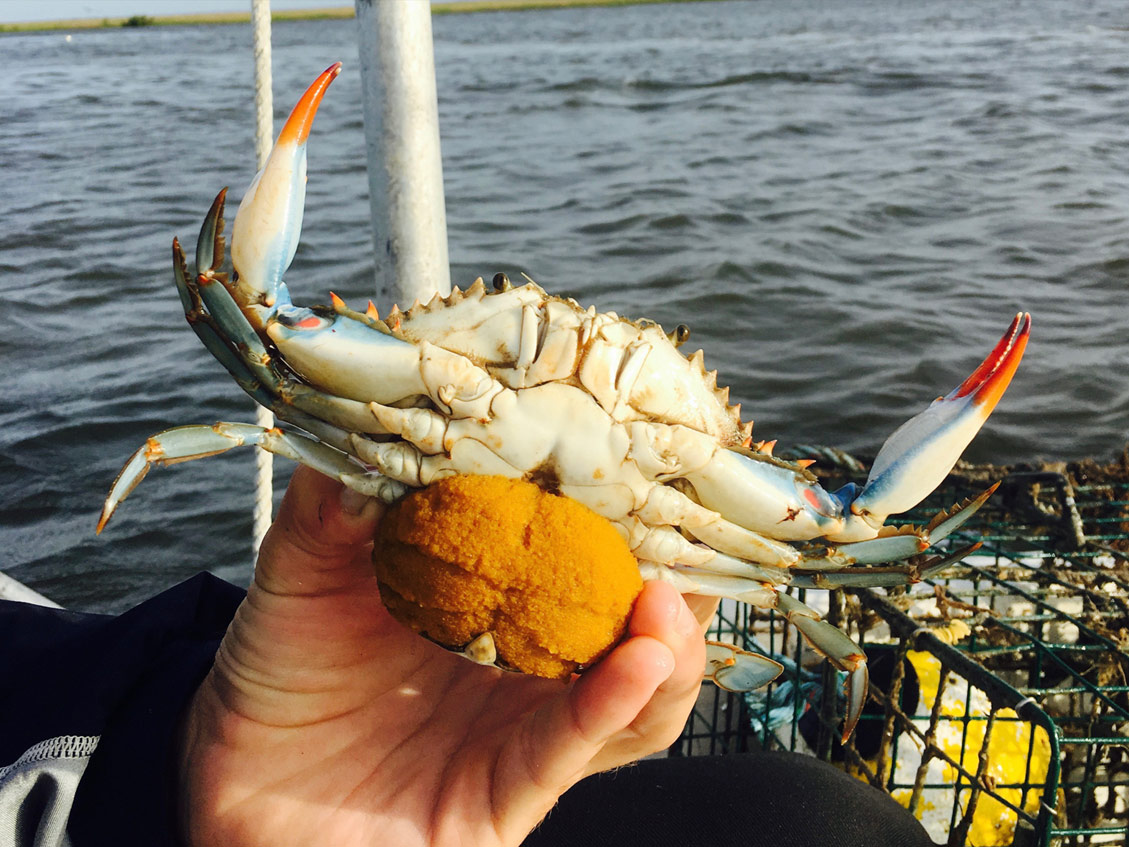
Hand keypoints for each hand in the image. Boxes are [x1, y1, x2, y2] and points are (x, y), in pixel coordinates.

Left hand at [177, 467, 716, 846]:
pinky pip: (572, 751)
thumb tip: (369, 423)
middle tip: (685, 522)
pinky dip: (611, 706)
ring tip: (666, 601)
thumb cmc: (281, 668)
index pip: (582, 541)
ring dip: (668, 646)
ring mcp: (524, 725)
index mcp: (491, 591)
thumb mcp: (301, 572)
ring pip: (637, 692)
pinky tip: (639, 664)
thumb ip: (332, 506)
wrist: (238, 781)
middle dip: (674, 572)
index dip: (624, 504)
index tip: (645, 449)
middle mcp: (525, 656)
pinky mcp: (507, 791)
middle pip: (633, 614)